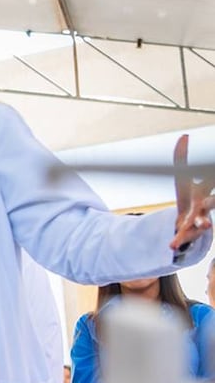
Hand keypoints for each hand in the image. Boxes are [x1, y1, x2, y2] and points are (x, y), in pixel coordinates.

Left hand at [170, 135, 214, 250]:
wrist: (189, 225)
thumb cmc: (189, 200)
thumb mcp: (182, 180)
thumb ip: (181, 158)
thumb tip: (184, 136)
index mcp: (203, 191)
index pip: (206, 181)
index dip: (205, 174)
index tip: (204, 166)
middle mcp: (205, 206)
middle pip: (212, 202)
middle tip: (213, 200)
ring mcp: (199, 221)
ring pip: (203, 222)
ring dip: (204, 223)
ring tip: (206, 226)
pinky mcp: (188, 234)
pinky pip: (185, 238)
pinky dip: (179, 241)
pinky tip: (172, 246)